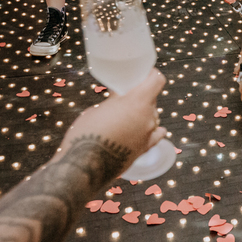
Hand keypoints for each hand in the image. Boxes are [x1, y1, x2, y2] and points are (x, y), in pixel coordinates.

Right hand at [56, 69, 167, 186]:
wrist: (84, 167)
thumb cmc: (86, 134)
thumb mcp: (98, 110)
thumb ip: (115, 101)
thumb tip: (121, 95)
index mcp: (137, 102)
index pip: (157, 81)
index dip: (151, 75)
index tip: (143, 75)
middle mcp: (148, 118)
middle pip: (152, 99)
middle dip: (140, 96)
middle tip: (125, 97)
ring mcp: (148, 135)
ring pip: (152, 117)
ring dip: (143, 113)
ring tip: (125, 117)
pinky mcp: (143, 150)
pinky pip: (156, 135)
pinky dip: (152, 130)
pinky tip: (151, 129)